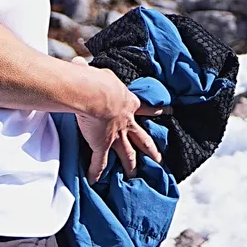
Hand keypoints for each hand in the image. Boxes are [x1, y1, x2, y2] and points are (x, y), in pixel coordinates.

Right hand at [67, 63, 162, 181]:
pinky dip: (96, 172)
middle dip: (150, 149)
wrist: (95, 94)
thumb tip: (78, 65)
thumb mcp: (98, 74)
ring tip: (134, 175)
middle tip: (159, 159)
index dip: (157, 110)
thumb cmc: (97, 81)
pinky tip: (94, 181)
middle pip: (141, 138)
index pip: (145, 108)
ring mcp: (115, 136)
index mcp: (128, 103)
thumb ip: (89, 72)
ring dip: (130, 165)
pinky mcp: (102, 146)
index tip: (169, 111)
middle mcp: (125, 122)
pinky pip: (99, 163)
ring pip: (126, 154)